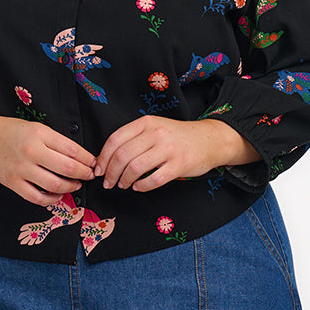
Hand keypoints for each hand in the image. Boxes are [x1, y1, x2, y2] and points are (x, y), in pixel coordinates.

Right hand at [0, 118, 95, 206]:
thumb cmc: (12, 132)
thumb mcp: (37, 128)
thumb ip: (56, 142)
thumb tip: (81, 157)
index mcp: (39, 134)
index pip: (72, 149)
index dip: (87, 159)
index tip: (93, 163)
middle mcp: (31, 151)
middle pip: (67, 168)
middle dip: (83, 174)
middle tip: (89, 175)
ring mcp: (21, 169)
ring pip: (54, 184)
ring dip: (70, 187)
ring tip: (76, 185)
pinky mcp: (13, 183)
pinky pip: (37, 197)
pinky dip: (51, 199)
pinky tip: (57, 195)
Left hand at [93, 116, 251, 190]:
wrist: (209, 139)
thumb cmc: (178, 136)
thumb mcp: (155, 127)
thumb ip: (134, 138)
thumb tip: (107, 158)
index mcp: (146, 123)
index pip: (115, 139)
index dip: (103, 158)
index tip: (99, 170)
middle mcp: (156, 133)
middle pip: (122, 155)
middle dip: (111, 173)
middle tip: (108, 182)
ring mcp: (168, 149)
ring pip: (135, 168)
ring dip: (124, 180)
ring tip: (124, 185)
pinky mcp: (179, 165)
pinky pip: (154, 179)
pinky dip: (142, 186)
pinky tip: (139, 187)